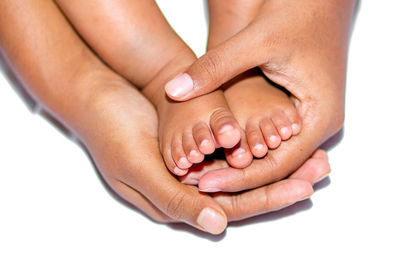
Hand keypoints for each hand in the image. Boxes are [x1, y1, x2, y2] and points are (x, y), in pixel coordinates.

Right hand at [77, 78, 329, 232]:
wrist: (100, 95)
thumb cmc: (112, 131)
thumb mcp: (137, 168)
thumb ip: (175, 199)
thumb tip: (218, 225)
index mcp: (175, 201)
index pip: (231, 207)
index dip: (268, 198)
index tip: (304, 187)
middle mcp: (191, 187)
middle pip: (247, 190)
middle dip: (285, 181)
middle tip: (322, 169)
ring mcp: (198, 165)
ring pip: (246, 169)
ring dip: (279, 162)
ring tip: (314, 155)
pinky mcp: (201, 143)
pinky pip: (237, 148)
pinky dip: (262, 144)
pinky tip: (283, 137)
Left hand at [165, 0, 354, 190]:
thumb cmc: (298, 13)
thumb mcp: (255, 41)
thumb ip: (213, 68)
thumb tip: (172, 91)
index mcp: (319, 117)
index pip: (277, 167)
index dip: (238, 178)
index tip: (204, 184)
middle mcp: (319, 125)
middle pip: (275, 167)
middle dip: (237, 177)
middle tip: (198, 183)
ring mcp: (311, 119)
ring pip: (273, 156)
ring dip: (240, 165)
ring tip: (204, 173)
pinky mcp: (299, 111)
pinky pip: (273, 140)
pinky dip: (247, 147)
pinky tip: (220, 150)